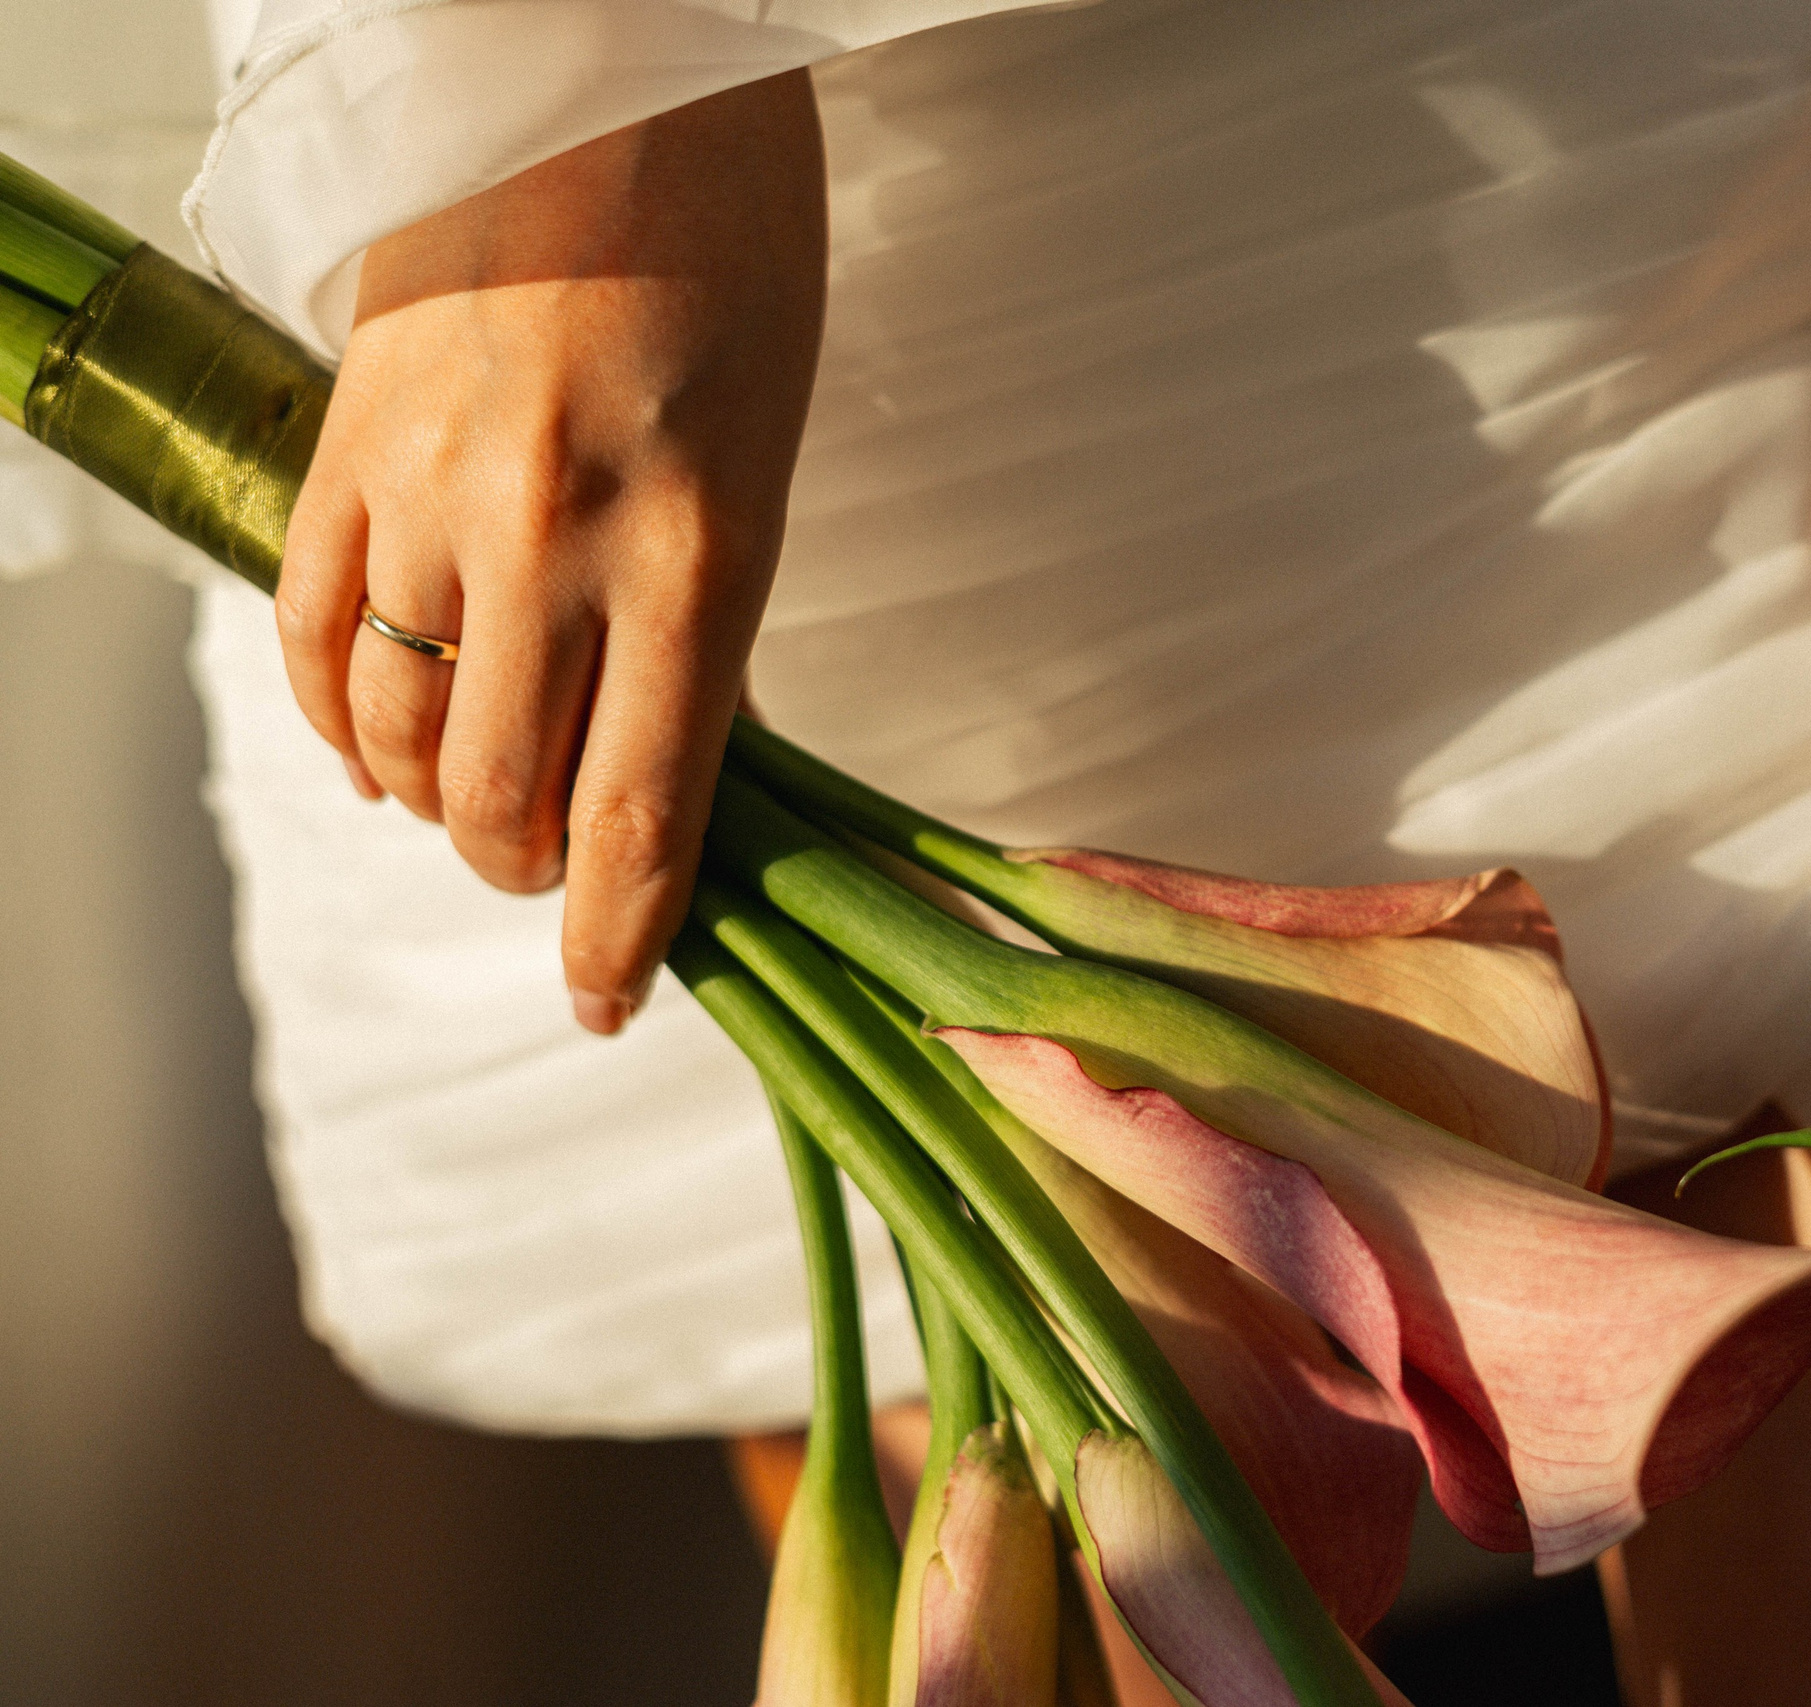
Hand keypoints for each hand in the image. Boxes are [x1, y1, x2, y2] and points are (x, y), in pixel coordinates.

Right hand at [274, 72, 827, 1033]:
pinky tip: (375, 745)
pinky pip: (312, 634)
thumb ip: (701, 622)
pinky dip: (340, 720)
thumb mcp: (764, 461)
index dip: (614, 939)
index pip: (639, 815)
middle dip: (522, 876)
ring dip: (436, 803)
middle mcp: (555, 542)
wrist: (607, 77)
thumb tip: (648, 767)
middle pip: (503, 800)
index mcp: (699, 550)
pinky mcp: (344, 442)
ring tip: (472, 805)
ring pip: (399, 736)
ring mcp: (432, 493)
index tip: (603, 1000)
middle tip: (544, 877)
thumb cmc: (734, 259)